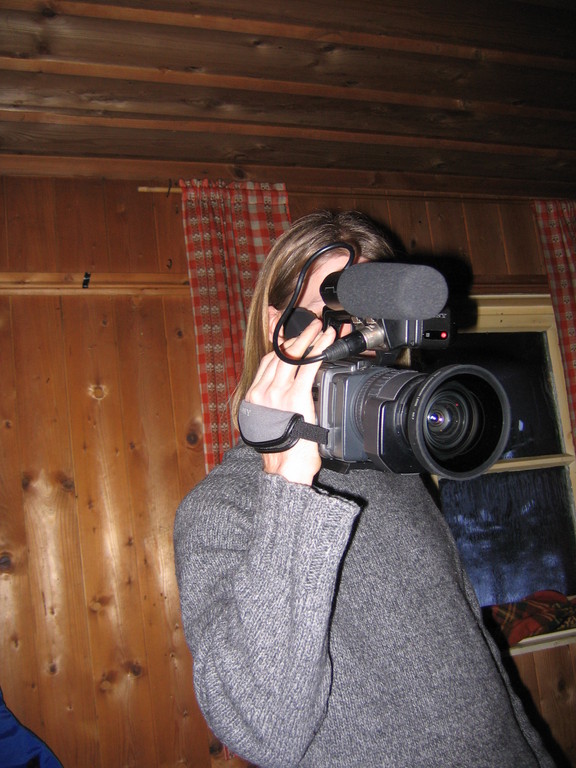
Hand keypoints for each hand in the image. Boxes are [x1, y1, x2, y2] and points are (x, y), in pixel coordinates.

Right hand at [245, 318, 335, 484]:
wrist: (284, 471)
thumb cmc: (281, 455)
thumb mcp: (269, 426)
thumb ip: (275, 407)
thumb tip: (290, 398)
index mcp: (254, 398)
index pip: (268, 363)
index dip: (282, 346)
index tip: (293, 337)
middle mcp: (262, 392)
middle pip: (279, 355)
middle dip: (296, 337)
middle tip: (311, 326)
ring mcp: (278, 394)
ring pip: (292, 356)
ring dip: (308, 339)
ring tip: (321, 329)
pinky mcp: (296, 397)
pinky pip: (307, 367)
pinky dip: (318, 351)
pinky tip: (326, 343)